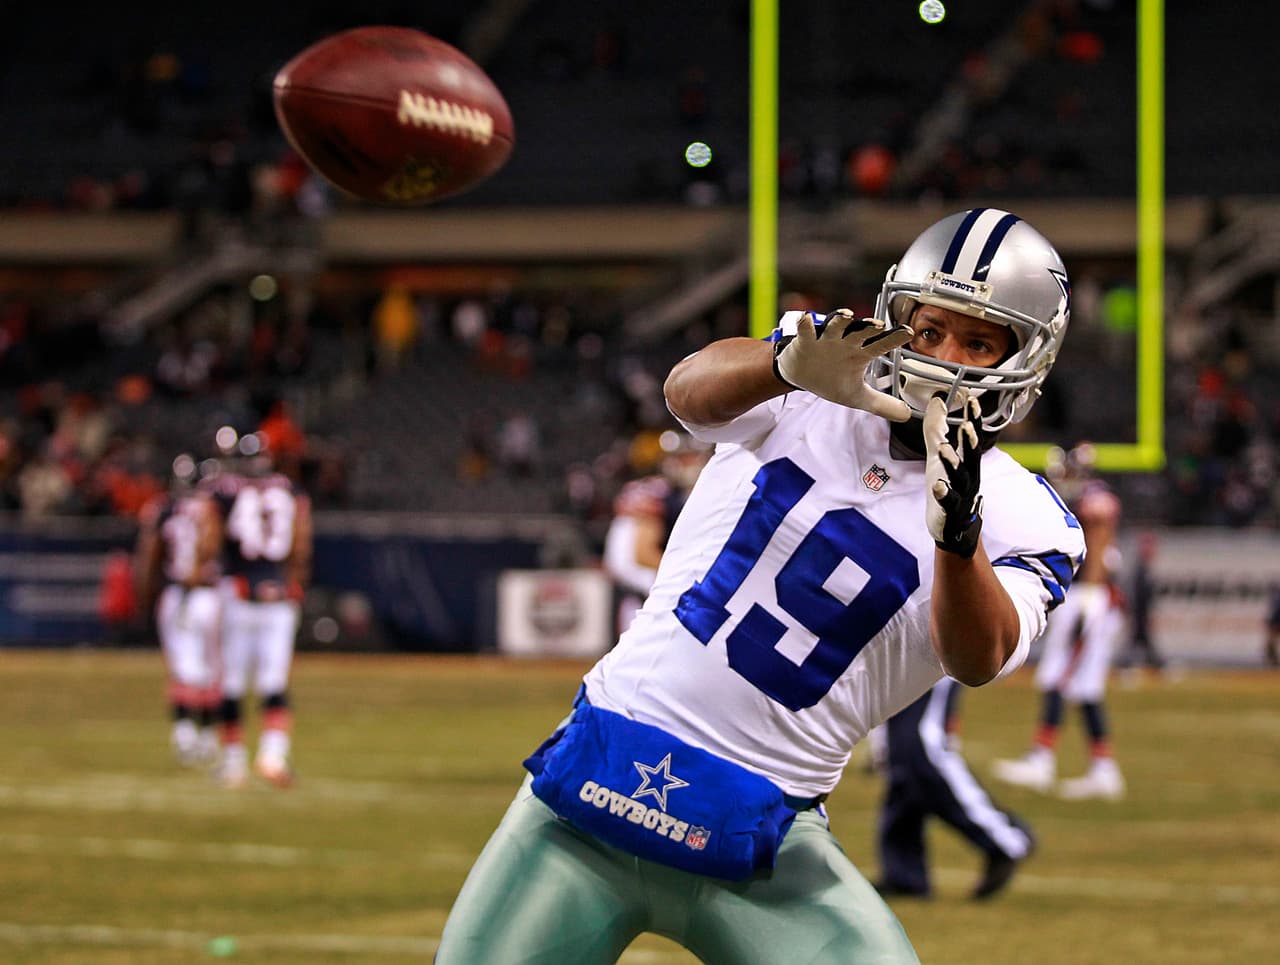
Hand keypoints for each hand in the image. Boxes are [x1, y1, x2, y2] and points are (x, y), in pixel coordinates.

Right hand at [773, 310, 912, 420]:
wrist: (802, 375)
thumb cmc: (832, 379)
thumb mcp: (857, 395)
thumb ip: (882, 404)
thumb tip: (907, 415)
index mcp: (860, 354)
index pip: (881, 345)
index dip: (894, 338)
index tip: (908, 333)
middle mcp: (846, 342)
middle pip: (860, 332)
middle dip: (868, 327)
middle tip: (879, 325)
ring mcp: (826, 340)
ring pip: (835, 326)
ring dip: (840, 320)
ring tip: (847, 315)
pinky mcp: (806, 341)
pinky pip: (806, 330)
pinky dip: (805, 324)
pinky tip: (806, 319)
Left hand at [925, 394, 983, 557]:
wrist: (953, 526)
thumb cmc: (947, 487)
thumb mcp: (938, 456)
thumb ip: (937, 429)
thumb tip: (936, 400)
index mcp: (967, 462)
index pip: (972, 437)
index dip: (973, 420)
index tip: (972, 400)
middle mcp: (969, 476)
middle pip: (972, 457)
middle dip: (971, 441)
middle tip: (966, 426)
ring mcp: (962, 494)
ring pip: (961, 479)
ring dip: (954, 464)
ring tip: (945, 450)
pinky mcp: (951, 511)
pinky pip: (949, 502)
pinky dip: (944, 494)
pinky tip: (938, 485)